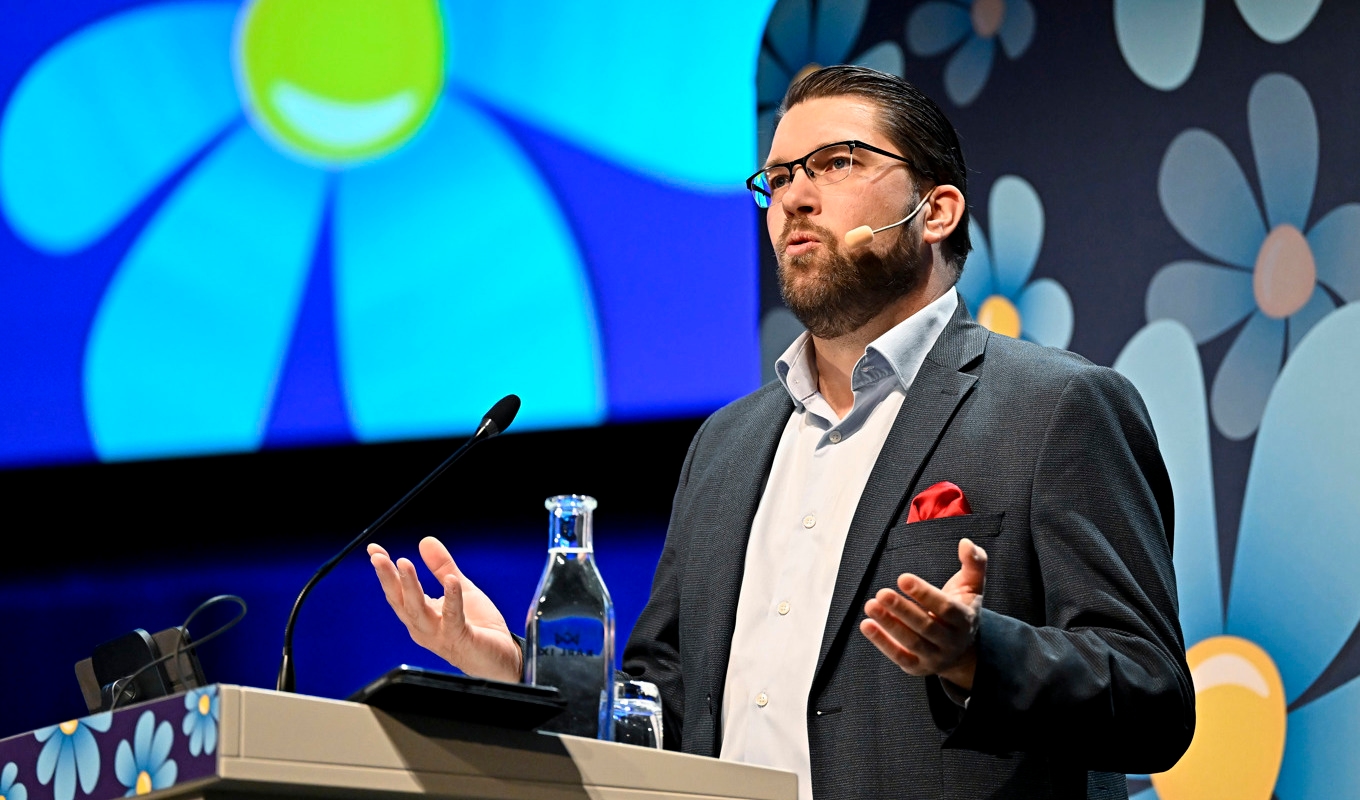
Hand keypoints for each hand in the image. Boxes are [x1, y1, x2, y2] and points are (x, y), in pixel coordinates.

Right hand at [368, 536, 521, 681]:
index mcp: (420, 615)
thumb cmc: (477, 626)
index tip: (373, 550)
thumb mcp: (459, 589)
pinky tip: (451, 581)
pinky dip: (451, 599)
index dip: (385, 572)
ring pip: (418, 611)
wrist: (500, 658)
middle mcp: (424, 627)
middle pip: (400, 601)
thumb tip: (425, 540)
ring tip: (404, 563)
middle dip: (388, 578)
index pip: (397, 592)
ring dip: (410, 587)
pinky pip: (453, 617)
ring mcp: (439, 635)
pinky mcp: (460, 638)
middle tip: (378, 557)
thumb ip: (442, 567)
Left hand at [860, 537, 986, 689]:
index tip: (902, 578)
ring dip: (889, 624)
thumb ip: (974, 562)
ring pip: (911, 642)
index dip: (924, 594)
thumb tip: (965, 542)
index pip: (945, 608)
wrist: (962, 651)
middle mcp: (952, 642)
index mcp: (965, 620)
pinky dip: (882, 642)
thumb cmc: (962, 609)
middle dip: (902, 610)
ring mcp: (935, 657)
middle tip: (881, 593)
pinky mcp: (917, 667)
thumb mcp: (972, 586)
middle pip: (926, 627)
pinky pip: (899, 656)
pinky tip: (866, 625)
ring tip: (870, 605)